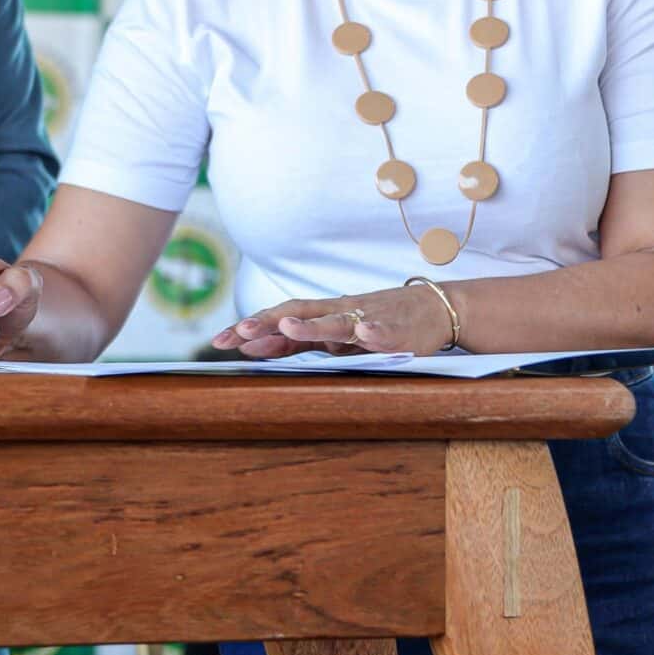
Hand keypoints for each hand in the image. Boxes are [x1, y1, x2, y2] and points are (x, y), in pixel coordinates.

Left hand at [213, 284, 454, 358]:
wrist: (433, 308)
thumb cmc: (378, 321)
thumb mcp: (335, 335)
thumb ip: (300, 342)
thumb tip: (257, 346)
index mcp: (323, 316)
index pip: (280, 319)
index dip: (252, 328)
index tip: (219, 340)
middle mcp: (339, 313)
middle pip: (298, 315)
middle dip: (268, 324)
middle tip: (240, 334)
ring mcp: (367, 319)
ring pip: (337, 322)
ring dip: (313, 326)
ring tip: (288, 326)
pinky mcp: (396, 330)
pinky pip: (383, 330)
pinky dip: (374, 331)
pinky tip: (365, 334)